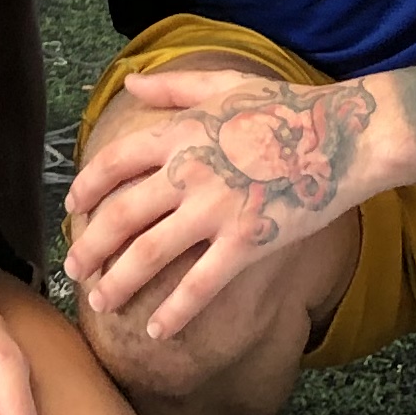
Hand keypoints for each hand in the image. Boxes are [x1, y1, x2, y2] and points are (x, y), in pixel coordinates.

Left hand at [63, 61, 380, 339]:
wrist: (343, 136)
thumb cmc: (286, 107)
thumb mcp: (225, 84)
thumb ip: (174, 86)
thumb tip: (131, 82)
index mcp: (179, 133)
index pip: (113, 163)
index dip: (86, 188)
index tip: (72, 208)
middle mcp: (188, 172)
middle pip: (120, 216)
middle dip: (89, 248)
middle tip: (72, 270)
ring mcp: (215, 209)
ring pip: (148, 254)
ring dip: (118, 283)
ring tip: (100, 302)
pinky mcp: (247, 241)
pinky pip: (200, 285)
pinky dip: (175, 312)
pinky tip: (156, 331)